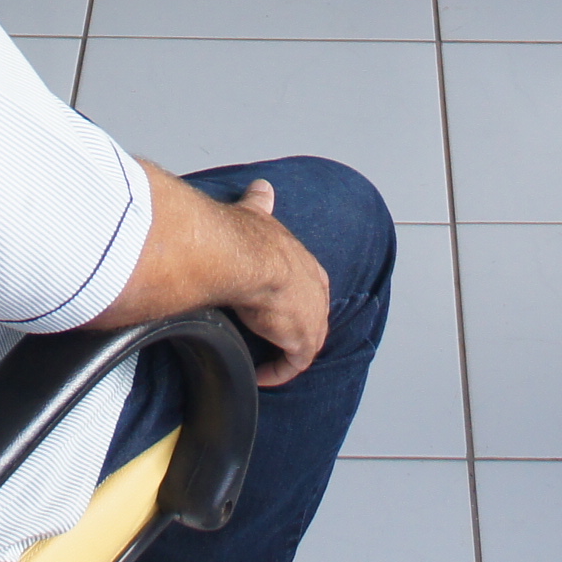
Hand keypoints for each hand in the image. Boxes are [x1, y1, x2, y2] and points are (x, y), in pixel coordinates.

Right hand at [220, 178, 331, 385]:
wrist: (245, 258)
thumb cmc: (247, 237)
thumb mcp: (258, 214)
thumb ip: (260, 203)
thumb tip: (261, 186)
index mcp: (307, 264)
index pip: (309, 285)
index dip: (293, 298)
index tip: (274, 307)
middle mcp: (317, 292)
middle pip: (310, 316)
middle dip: (292, 327)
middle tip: (268, 336)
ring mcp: (313, 319)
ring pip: (304, 342)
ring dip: (285, 351)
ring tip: (263, 357)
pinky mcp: (302, 343)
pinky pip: (293, 365)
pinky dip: (277, 372)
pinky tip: (259, 375)